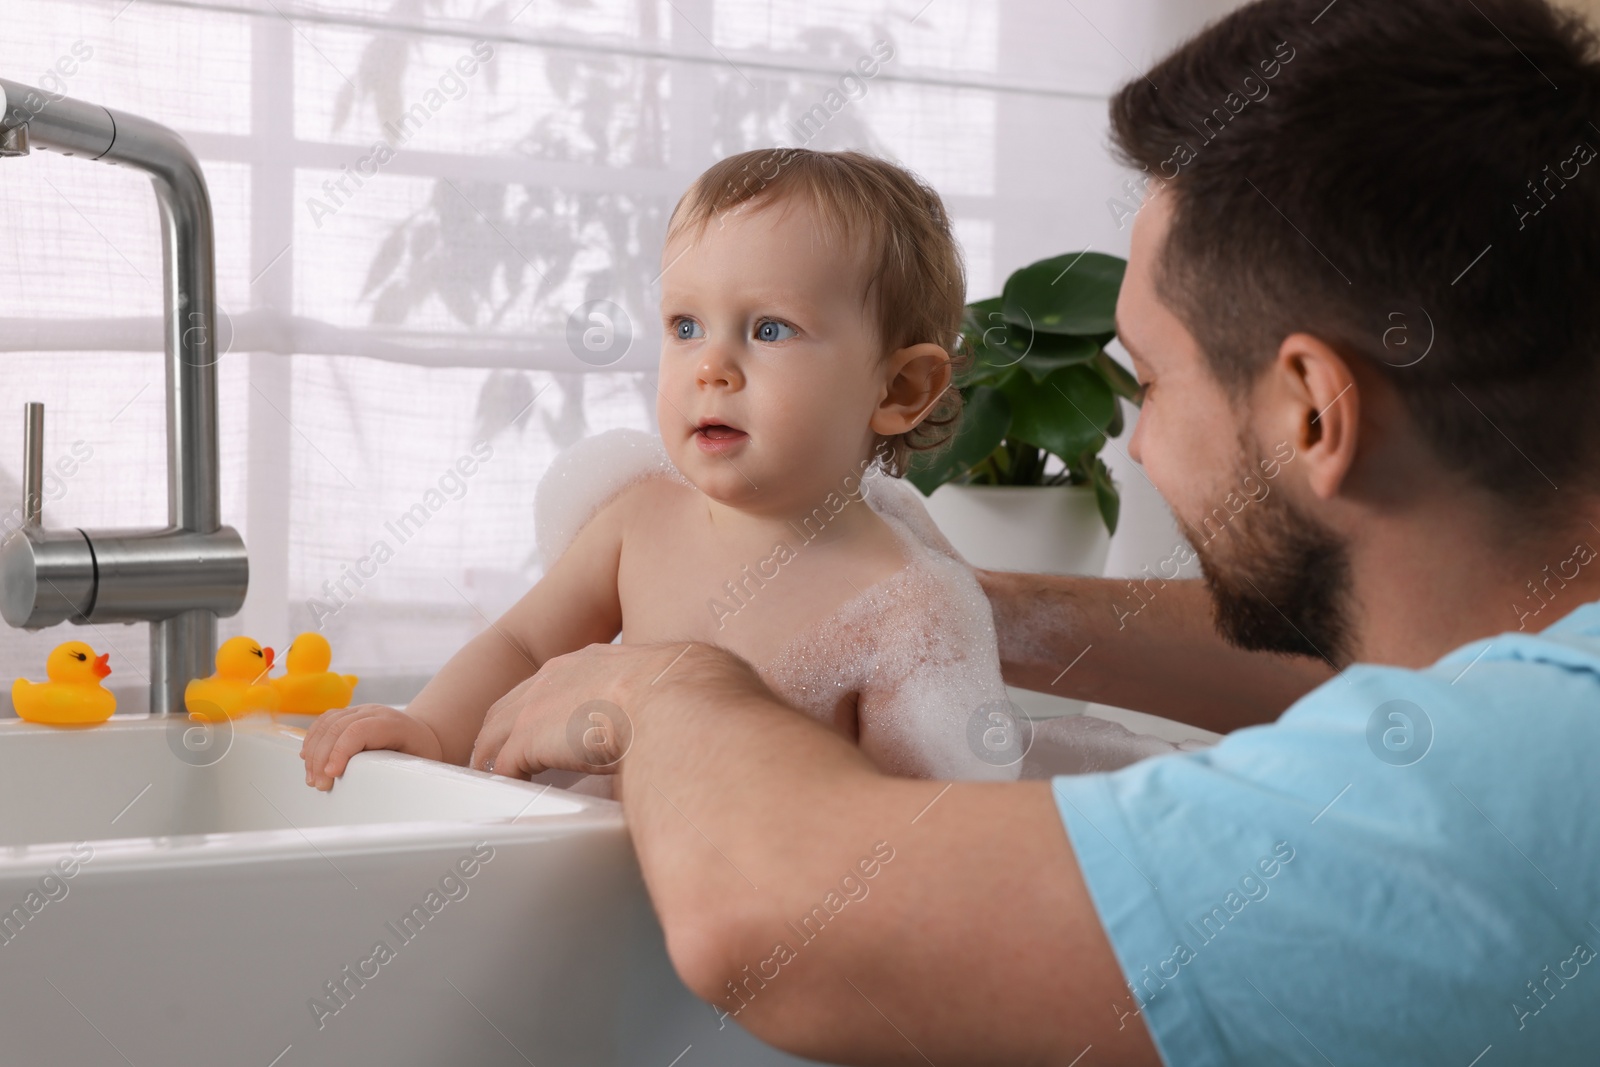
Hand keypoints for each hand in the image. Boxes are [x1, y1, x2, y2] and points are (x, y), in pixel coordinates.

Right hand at [300, 704, 444, 790]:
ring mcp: (360, 710)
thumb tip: (379, 796)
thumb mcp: (419, 765)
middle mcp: (374, 712)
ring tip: (313, 778)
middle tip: (319, 785)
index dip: (340, 751)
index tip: (330, 775)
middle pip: (338, 727)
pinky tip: (308, 758)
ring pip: (327, 723)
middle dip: (322, 758)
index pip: (359, 730)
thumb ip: (400, 774)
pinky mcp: (349, 714)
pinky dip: (313, 739)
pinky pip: (324, 721)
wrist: (423, 735)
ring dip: (314, 751)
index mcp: (393, 723)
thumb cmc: (421, 754)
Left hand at [468, 641, 747, 780]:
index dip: (559, 706)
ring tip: (498, 778)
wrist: (681, 706)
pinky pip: (502, 765)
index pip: (566, 679)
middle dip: (513, 727)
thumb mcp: (697, 681)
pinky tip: (506, 796)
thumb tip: (722, 713)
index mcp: (607, 659)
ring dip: (498, 755)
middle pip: (521, 699)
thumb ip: (692, 696)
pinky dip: (502, 782)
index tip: (559, 725)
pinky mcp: (528, 740)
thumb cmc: (704, 698)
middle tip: (510, 754)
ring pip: (500, 730)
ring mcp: (542, 704)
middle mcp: (567, 673)